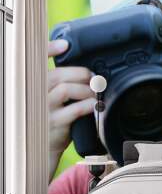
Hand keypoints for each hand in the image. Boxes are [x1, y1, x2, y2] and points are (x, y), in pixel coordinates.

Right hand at [48, 39, 95, 179]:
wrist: (43, 149)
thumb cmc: (51, 121)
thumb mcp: (51, 101)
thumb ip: (61, 86)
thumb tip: (87, 75)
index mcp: (34, 84)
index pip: (36, 62)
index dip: (49, 49)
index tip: (65, 44)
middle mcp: (34, 94)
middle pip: (58, 74)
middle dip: (81, 73)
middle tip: (93, 79)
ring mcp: (43, 109)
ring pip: (65, 88)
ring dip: (85, 90)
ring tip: (94, 94)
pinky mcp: (54, 123)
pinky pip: (74, 109)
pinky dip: (88, 105)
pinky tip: (95, 106)